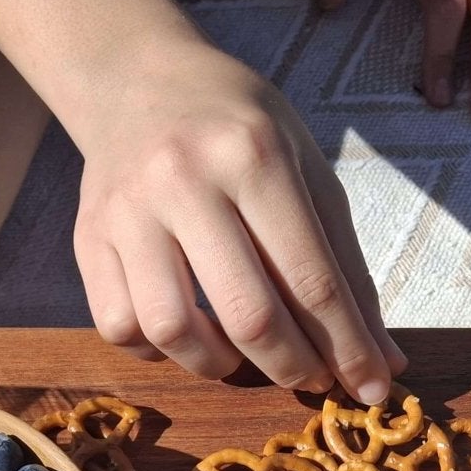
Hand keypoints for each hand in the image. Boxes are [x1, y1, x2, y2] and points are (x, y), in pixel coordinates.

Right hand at [69, 40, 404, 399]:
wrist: (138, 81)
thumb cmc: (237, 129)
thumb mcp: (304, 170)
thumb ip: (345, 265)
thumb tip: (381, 362)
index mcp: (253, 155)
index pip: (311, 278)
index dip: (346, 348)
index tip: (368, 390)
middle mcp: (183, 179)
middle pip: (247, 314)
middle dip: (291, 367)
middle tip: (310, 379)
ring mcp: (127, 211)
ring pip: (172, 331)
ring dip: (218, 366)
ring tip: (241, 356)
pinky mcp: (89, 238)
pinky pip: (120, 326)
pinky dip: (158, 349)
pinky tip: (185, 331)